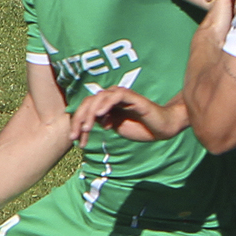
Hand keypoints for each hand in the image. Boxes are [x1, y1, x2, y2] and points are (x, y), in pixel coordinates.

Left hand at [69, 87, 187, 146]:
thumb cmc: (140, 128)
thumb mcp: (116, 126)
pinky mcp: (132, 96)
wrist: (160, 129)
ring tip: (87, 129)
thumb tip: (86, 124)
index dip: (78, 122)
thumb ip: (102, 122)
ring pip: (99, 98)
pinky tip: (100, 115)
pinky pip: (115, 95)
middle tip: (76, 136)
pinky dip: (106, 104)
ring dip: (90, 114)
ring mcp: (122, 95)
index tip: (75, 140)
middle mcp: (112, 97)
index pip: (86, 108)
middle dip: (80, 119)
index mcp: (107, 104)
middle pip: (89, 102)